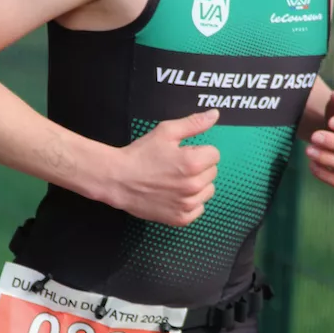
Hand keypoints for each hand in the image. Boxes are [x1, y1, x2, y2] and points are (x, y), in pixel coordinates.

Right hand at [110, 110, 219, 225]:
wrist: (118, 180)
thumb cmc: (141, 155)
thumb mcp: (166, 132)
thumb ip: (194, 123)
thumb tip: (215, 114)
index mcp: (194, 163)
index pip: (214, 155)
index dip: (199, 151)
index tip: (182, 154)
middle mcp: (194, 186)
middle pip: (212, 173)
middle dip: (199, 168)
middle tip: (176, 167)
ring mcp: (188, 204)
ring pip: (207, 191)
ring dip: (197, 185)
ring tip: (176, 181)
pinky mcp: (181, 218)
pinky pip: (199, 209)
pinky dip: (190, 203)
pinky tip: (175, 195)